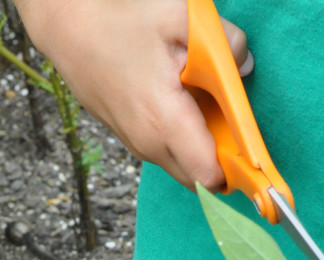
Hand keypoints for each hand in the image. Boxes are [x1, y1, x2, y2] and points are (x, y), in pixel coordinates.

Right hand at [13, 0, 249, 189]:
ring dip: (202, 144)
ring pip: (182, 163)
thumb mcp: (182, 18)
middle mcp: (148, 144)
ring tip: (205, 98)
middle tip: (235, 120)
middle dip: (224, 159)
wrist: (63, 21)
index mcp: (164, 123)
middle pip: (200, 179)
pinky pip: (165, 148)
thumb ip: (225, 46)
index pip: (212, 177)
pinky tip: (180, 94)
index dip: (240, 173)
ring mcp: (134, 143)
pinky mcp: (127, 134)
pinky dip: (182, 134)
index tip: (260, 162)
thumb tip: (244, 66)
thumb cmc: (116, 16)